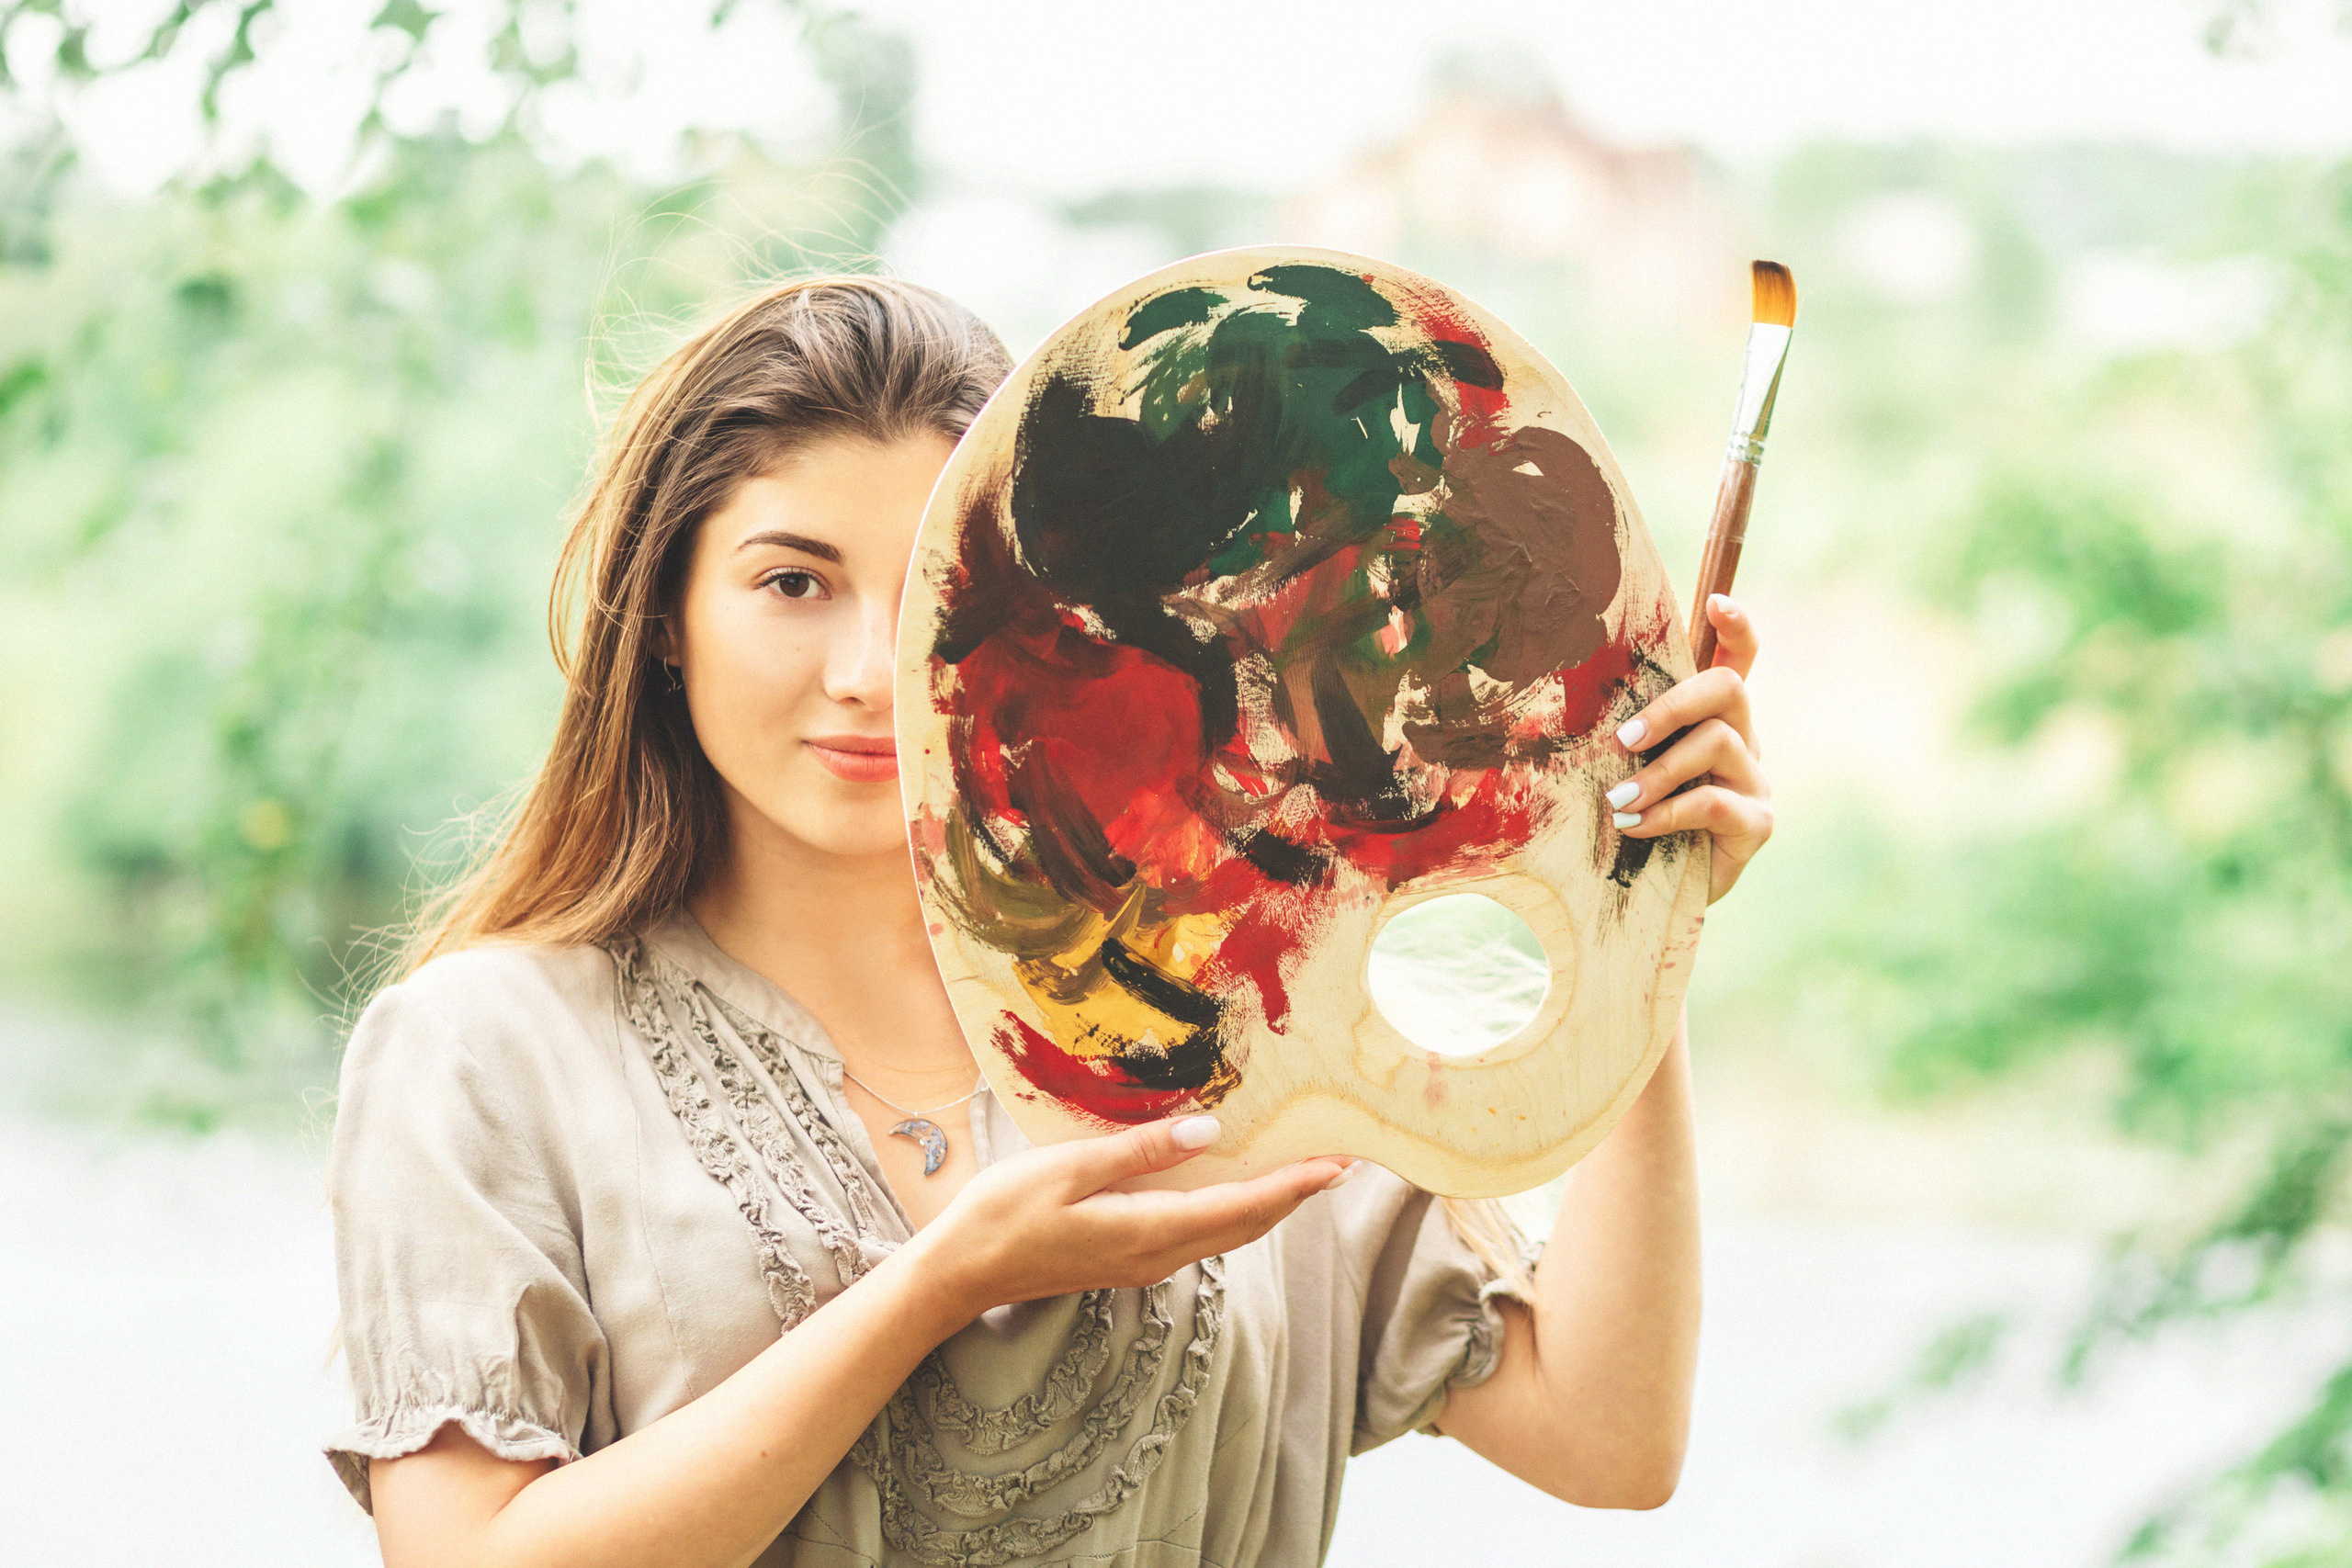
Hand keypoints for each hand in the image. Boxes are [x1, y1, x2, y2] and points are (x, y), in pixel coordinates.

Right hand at [924, 1116, 1348, 1310]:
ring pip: (1225, 1232)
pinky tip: (1236, 1185)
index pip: (1240, 1208)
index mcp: (1148, 1232)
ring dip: (1268, 1203)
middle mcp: (1157, 1255)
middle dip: (1295, 1195)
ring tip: (1301, 1171)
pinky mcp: (1129, 1258)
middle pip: (1244, 1225)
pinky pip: (1200, 1232)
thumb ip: (1140, 1152)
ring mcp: (1144, 1262)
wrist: (960, 1273)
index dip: (1293, 1186)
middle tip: (1339, 1162)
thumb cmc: (1003, 1214)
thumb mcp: (1067, 1170)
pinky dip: (1233, 1209)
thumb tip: (1209, 1133)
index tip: (1336, 1164)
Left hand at [1606, 593, 1772, 902]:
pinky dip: (1667, 812)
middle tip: (1624, 738)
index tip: (1719, 604)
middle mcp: (1743, 740)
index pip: (1737, 660)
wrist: (1656, 892)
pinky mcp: (1757, 823)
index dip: (1737, 628)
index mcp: (1712, 718)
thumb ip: (1617, 733)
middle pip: (1728, 689)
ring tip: (1619, 801)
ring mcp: (1755, 781)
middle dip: (1673, 705)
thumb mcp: (1624, 768)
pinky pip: (1715, 802)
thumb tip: (1555, 695)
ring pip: (1719, 743)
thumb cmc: (1634, 817)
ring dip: (1659, 772)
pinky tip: (1634, 827)